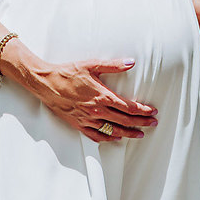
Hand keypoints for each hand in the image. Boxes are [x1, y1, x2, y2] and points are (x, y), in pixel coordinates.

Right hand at [30, 57, 157, 142]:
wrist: (46, 83)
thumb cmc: (68, 72)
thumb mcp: (91, 65)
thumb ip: (113, 65)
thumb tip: (131, 62)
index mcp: (102, 96)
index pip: (129, 107)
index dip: (143, 111)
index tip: (153, 112)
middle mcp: (97, 110)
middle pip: (125, 120)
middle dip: (141, 123)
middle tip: (153, 124)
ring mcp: (88, 119)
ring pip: (113, 130)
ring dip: (128, 133)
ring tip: (140, 135)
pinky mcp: (78, 124)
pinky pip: (96, 135)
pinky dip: (108, 138)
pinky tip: (115, 138)